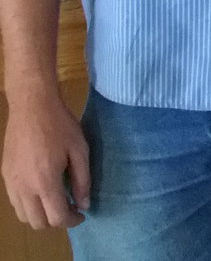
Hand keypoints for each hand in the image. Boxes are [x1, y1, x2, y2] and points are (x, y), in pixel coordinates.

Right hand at [2, 93, 89, 228]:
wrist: (32, 107)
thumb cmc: (61, 126)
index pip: (56, 218)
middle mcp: (24, 188)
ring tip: (56, 200)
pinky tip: (42, 190)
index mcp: (45, 182)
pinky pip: (15, 202)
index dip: (72, 221)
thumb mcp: (80, 151)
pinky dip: (29, 205)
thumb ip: (82, 181)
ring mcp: (11, 183)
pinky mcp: (5, 176)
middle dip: (56, 221)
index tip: (81, 214)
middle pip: (38, 223)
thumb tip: (83, 205)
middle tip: (70, 207)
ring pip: (23, 216)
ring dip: (40, 215)